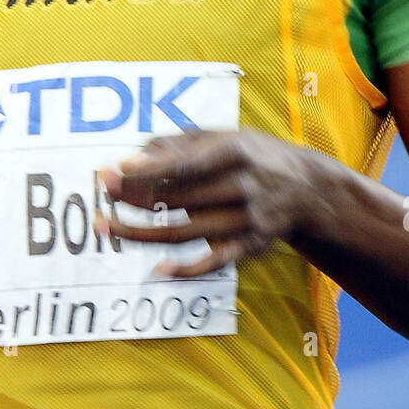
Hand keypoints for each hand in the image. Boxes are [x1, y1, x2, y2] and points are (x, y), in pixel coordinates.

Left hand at [94, 128, 316, 276]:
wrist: (307, 189)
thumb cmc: (252, 156)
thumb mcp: (225, 136)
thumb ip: (182, 141)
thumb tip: (136, 152)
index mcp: (235, 153)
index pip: (184, 163)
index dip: (147, 169)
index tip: (112, 171)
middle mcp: (242, 186)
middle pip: (177, 197)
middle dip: (133, 196)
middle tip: (100, 192)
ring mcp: (246, 220)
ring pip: (183, 232)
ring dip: (139, 234)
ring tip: (105, 226)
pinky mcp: (249, 247)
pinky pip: (212, 262)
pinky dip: (185, 270)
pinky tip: (156, 271)